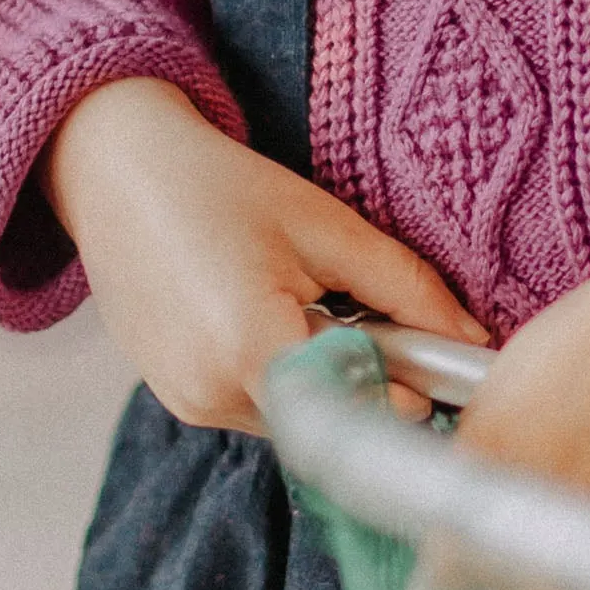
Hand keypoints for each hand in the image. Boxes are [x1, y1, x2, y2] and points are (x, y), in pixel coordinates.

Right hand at [40, 76, 487, 433]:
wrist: (116, 171)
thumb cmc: (220, 186)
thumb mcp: (325, 225)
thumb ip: (407, 288)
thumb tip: (473, 340)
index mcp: (251, 348)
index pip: (361, 408)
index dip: (406, 385)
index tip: (432, 357)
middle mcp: (211, 393)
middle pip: (329, 418)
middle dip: (364, 376)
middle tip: (364, 310)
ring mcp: (187, 403)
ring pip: (295, 418)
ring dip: (319, 376)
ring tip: (303, 298)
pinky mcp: (176, 399)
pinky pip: (254, 406)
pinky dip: (278, 373)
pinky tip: (264, 310)